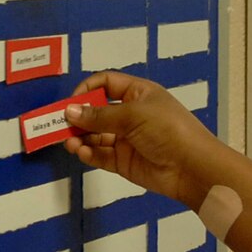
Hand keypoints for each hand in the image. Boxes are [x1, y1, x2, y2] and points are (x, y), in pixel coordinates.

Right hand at [63, 71, 223, 204]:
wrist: (192, 167)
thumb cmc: (167, 129)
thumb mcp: (133, 115)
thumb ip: (99, 115)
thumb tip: (69, 111)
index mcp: (138, 94)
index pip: (107, 83)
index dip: (88, 89)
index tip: (71, 101)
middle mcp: (130, 114)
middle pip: (96, 111)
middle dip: (78, 117)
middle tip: (58, 125)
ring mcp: (126, 139)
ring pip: (95, 135)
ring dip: (81, 137)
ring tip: (70, 142)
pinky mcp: (123, 162)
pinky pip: (100, 155)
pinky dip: (89, 153)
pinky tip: (81, 152)